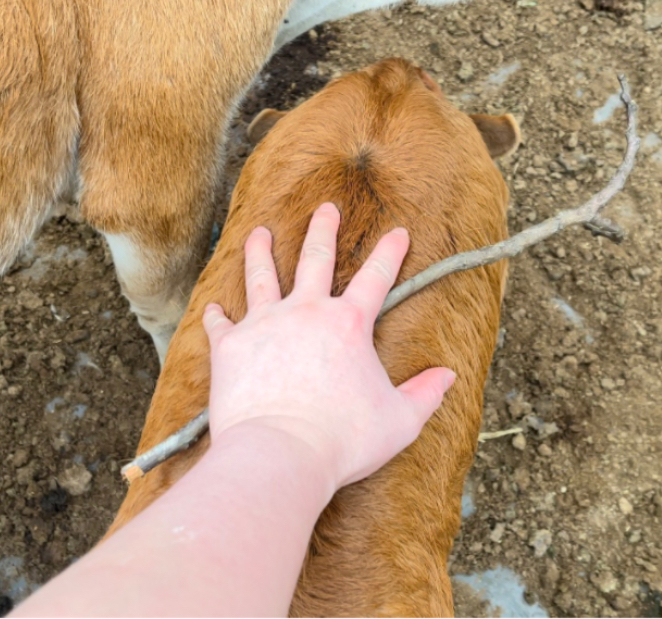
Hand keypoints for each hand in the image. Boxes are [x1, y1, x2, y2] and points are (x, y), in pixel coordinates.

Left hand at [203, 202, 454, 491]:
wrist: (280, 452)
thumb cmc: (343, 440)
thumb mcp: (400, 420)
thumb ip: (425, 394)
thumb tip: (448, 377)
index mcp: (349, 324)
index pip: (377, 277)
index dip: (390, 252)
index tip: (398, 231)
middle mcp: (306, 312)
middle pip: (315, 259)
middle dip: (323, 230)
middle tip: (326, 208)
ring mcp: (265, 325)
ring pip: (262, 276)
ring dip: (261, 252)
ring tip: (259, 234)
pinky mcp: (231, 346)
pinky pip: (220, 323)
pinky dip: (216, 315)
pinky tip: (213, 308)